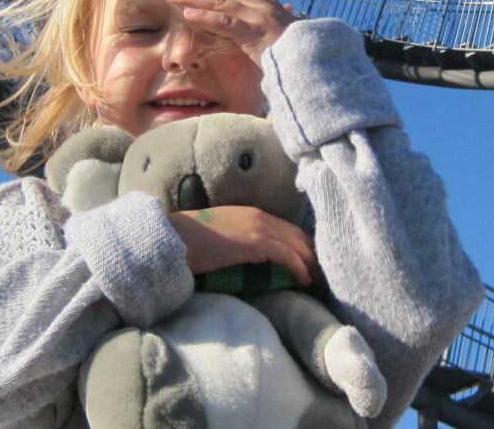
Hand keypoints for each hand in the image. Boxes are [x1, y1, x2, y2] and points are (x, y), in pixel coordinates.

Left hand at [166, 0, 295, 62]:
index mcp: (273, 5)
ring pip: (219, 2)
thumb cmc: (304, 50)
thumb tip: (289, 10)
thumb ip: (285, 19)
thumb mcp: (294, 30)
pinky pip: (222, 22)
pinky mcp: (251, 32)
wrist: (313, 60)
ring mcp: (257, 17)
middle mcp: (263, 6)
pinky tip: (186, 15)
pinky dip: (203, 17)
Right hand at [167, 205, 316, 285]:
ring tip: (318, 280)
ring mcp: (257, 227)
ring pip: (296, 244)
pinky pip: (286, 255)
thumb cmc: (188, 241)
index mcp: (250, 214)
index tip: (311, 262)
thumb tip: (248, 259)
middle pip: (297, 235)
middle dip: (312, 254)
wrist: (171, 238)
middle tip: (321, 273)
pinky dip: (299, 267)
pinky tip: (304, 279)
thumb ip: (237, 241)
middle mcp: (259, 216)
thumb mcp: (219, 236)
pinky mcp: (254, 242)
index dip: (302, 245)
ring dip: (310, 263)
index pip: (287, 228)